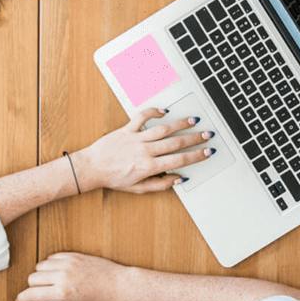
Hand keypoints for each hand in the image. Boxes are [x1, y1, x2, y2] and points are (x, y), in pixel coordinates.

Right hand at [16, 252, 129, 300]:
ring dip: (41, 275)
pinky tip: (59, 273)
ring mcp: (67, 263)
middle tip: (40, 294)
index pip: (32, 293)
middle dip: (32, 288)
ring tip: (52, 283)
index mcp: (62, 293)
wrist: (118, 284)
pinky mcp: (72, 255)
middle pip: (32, 278)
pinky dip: (50, 266)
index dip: (22, 298)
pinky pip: (51, 257)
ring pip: (40, 266)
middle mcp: (62, 276)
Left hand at [71, 108, 213, 192]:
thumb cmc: (113, 178)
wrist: (91, 168)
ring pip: (163, 129)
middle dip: (194, 139)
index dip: (196, 156)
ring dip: (180, 124)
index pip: (179, 160)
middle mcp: (145, 151)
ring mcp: (136, 139)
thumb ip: (160, 185)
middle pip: (175, 143)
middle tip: (208, 135)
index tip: (207, 151)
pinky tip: (164, 111)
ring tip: (193, 121)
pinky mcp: (126, 129)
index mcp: (149, 167)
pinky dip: (153, 112)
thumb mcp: (138, 188)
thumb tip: (179, 179)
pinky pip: (142, 117)